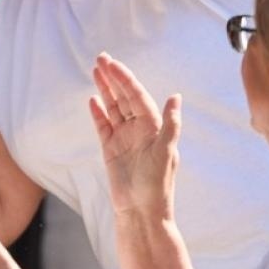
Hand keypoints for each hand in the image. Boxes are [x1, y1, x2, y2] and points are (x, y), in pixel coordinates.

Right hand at [88, 53, 180, 220]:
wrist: (141, 210)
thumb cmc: (157, 184)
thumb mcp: (165, 152)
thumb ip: (170, 124)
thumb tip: (176, 96)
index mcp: (153, 126)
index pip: (136, 96)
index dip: (125, 79)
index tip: (112, 65)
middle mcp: (139, 129)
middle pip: (124, 97)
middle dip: (113, 78)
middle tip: (100, 58)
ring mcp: (123, 138)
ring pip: (113, 107)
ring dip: (105, 89)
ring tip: (95, 71)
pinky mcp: (110, 149)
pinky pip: (103, 126)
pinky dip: (98, 113)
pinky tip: (93, 100)